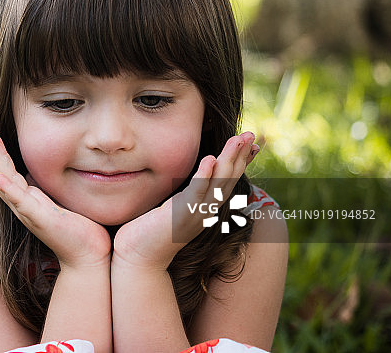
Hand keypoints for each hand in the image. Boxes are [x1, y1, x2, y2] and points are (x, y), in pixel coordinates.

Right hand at [0, 128, 111, 268]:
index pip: (7, 172)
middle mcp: (23, 205)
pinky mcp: (38, 219)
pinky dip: (6, 188)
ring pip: (5, 182)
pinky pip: (19, 201)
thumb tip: (52, 173)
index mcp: (29, 199)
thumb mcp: (61, 202)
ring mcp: (28, 212)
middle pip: (0, 174)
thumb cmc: (79, 230)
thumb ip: (50, 190)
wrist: (88, 257)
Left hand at [113, 132, 258, 270]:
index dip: (241, 161)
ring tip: (238, 139)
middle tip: (251, 134)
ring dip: (229, 160)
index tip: (252, 142)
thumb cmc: (150, 231)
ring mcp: (196, 214)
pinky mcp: (181, 216)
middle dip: (240, 155)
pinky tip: (210, 159)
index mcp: (205, 207)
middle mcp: (206, 211)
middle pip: (229, 179)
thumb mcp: (173, 207)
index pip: (228, 180)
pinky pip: (196, 193)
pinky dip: (204, 176)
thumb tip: (190, 179)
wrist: (138, 258)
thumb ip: (185, 193)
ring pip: (218, 183)